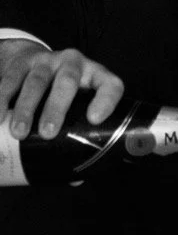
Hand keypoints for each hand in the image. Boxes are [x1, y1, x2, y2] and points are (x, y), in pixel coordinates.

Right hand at [0, 41, 123, 139]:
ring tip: (19, 133)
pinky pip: (10, 79)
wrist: (32, 58)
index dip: (106, 100)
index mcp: (95, 76)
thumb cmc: (62, 93)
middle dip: (56, 108)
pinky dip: (2, 99)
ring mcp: (45, 60)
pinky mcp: (21, 62)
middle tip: (48, 133)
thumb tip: (74, 176)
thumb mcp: (76, 103)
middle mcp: (72, 63)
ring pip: (36, 82)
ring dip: (26, 108)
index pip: (110, 85)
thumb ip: (78, 130)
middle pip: (67, 82)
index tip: (93, 119)